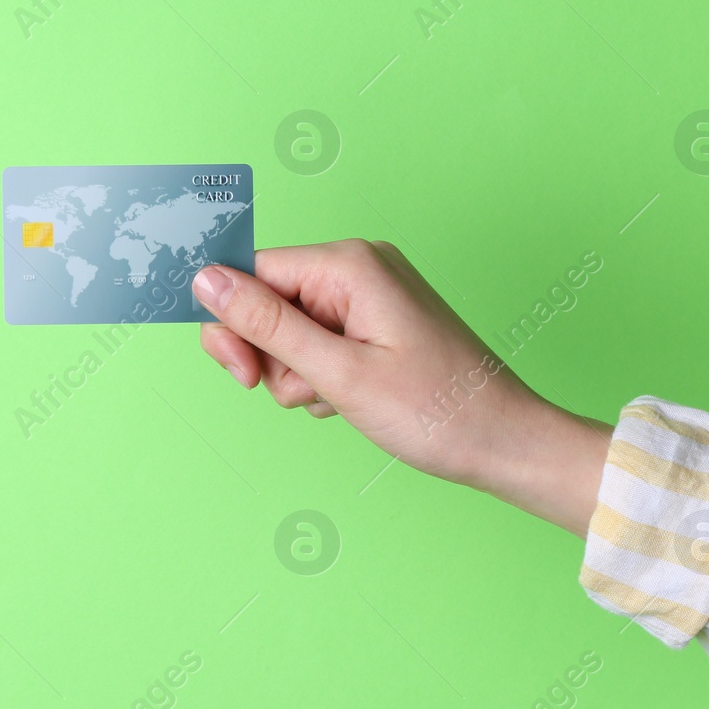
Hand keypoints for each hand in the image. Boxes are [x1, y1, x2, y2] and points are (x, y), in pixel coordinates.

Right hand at [193, 239, 611, 534]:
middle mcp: (358, 267)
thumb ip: (265, 325)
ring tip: (340, 398)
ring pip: (289, 330)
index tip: (242, 375)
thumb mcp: (338, 373)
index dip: (234, 324)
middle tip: (304, 392)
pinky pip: (319, 342)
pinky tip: (352, 398)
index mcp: (348, 264)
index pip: (252, 272)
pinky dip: (323, 376)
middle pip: (267, 301)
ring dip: (299, 373)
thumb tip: (204, 279)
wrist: (505, 443)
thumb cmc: (436, 411)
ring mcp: (369, 296)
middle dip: (271, 354)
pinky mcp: (375, 323)